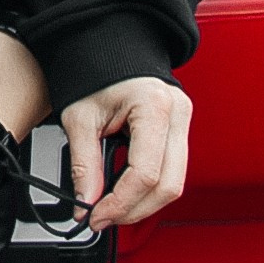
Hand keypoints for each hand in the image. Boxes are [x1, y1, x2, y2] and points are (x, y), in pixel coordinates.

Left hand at [58, 75, 190, 231]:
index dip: (120, 203)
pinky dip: (149, 188)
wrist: (108, 45)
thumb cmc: (95, 70)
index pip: (145, 174)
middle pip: (167, 185)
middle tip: (102, 218)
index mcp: (154, 105)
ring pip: (175, 182)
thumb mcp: (80, 117)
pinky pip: (172, 170)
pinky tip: (126, 192)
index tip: (96, 216)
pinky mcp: (179, 129)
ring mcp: (183, 121)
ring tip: (111, 208)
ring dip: (143, 204)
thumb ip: (83, 164)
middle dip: (134, 210)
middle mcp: (177, 113)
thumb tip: (85, 202)